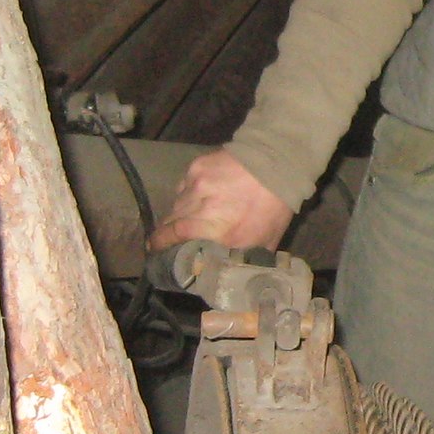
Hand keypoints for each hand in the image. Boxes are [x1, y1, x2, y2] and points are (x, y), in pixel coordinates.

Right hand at [153, 149, 294, 250]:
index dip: (161, 245)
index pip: (177, 239)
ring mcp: (197, 186)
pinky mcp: (196, 168)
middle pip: (170, 223)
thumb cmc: (274, 206)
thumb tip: (227, 270)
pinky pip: (183, 187)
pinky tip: (201, 196)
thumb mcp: (264, 241)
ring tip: (192, 216)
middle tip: (167, 239)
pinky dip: (188, 194)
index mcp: (220, 231)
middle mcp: (203, 209)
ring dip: (180, 213)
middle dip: (166, 232)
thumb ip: (241, 257)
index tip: (155, 251)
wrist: (278, 162)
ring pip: (176, 204)